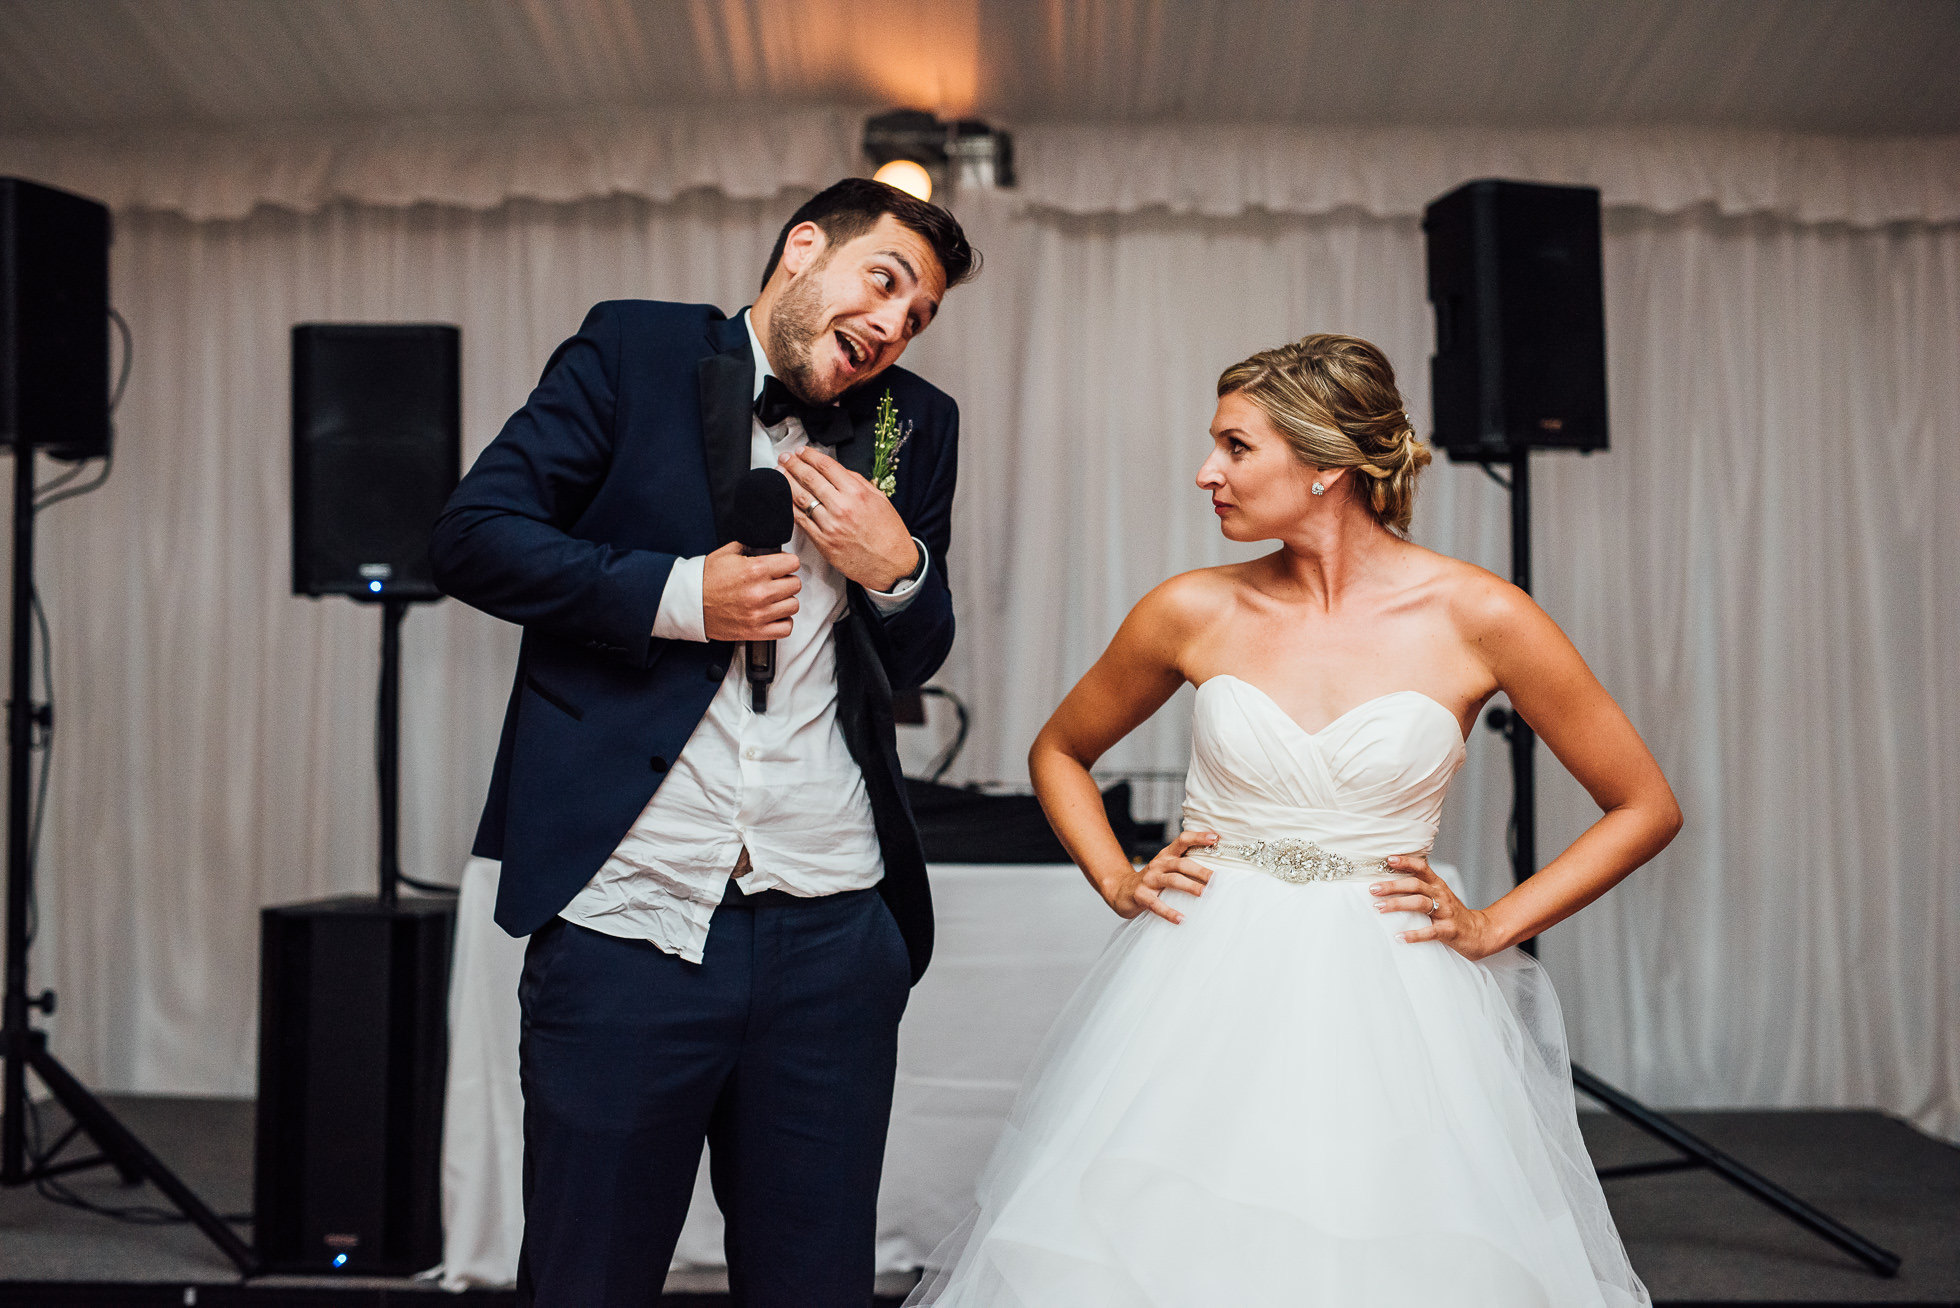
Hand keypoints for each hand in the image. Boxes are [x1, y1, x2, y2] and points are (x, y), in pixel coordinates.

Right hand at [701, 540, 798, 641]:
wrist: (690, 603)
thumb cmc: (706, 579)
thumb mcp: (727, 553)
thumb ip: (750, 547)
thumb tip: (767, 546)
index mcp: (755, 570)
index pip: (792, 563)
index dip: (787, 563)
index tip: (782, 566)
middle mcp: (760, 592)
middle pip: (795, 585)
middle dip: (786, 581)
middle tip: (776, 582)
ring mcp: (759, 614)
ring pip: (793, 606)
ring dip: (785, 601)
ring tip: (773, 599)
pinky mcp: (755, 631)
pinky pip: (786, 628)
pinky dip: (782, 622)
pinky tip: (773, 615)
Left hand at [779, 447, 919, 591]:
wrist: (892, 565)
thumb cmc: (888, 534)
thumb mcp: (880, 499)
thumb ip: (858, 482)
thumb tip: (837, 471)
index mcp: (857, 493)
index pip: (826, 466)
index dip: (810, 455)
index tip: (802, 451)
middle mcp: (842, 507)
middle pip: (810, 479)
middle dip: (794, 465)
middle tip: (785, 458)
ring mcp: (830, 525)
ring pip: (801, 498)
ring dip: (787, 483)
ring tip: (779, 473)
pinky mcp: (823, 542)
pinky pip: (801, 521)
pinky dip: (789, 507)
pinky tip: (784, 498)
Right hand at [1101, 830, 1217, 924]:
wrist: (1121, 890)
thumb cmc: (1151, 881)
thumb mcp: (1166, 868)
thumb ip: (1185, 866)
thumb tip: (1216, 873)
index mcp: (1166, 855)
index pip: (1182, 840)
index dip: (1198, 837)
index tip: (1216, 837)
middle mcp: (1159, 865)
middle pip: (1182, 863)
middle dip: (1201, 871)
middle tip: (1217, 879)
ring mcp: (1149, 880)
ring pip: (1172, 880)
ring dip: (1189, 886)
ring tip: (1203, 893)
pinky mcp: (1141, 896)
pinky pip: (1156, 904)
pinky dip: (1169, 912)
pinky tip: (1180, 919)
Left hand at [1371, 854, 1503, 959]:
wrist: (1480, 933)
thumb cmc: (1452, 914)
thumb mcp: (1438, 896)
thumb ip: (1419, 888)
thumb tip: (1387, 883)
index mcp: (1437, 885)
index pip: (1422, 867)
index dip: (1406, 862)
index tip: (1387, 859)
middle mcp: (1441, 895)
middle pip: (1415, 885)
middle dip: (1393, 886)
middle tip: (1373, 889)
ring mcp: (1446, 912)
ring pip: (1420, 904)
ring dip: (1398, 905)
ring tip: (1379, 908)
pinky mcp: (1449, 930)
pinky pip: (1430, 932)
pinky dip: (1414, 935)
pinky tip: (1399, 937)